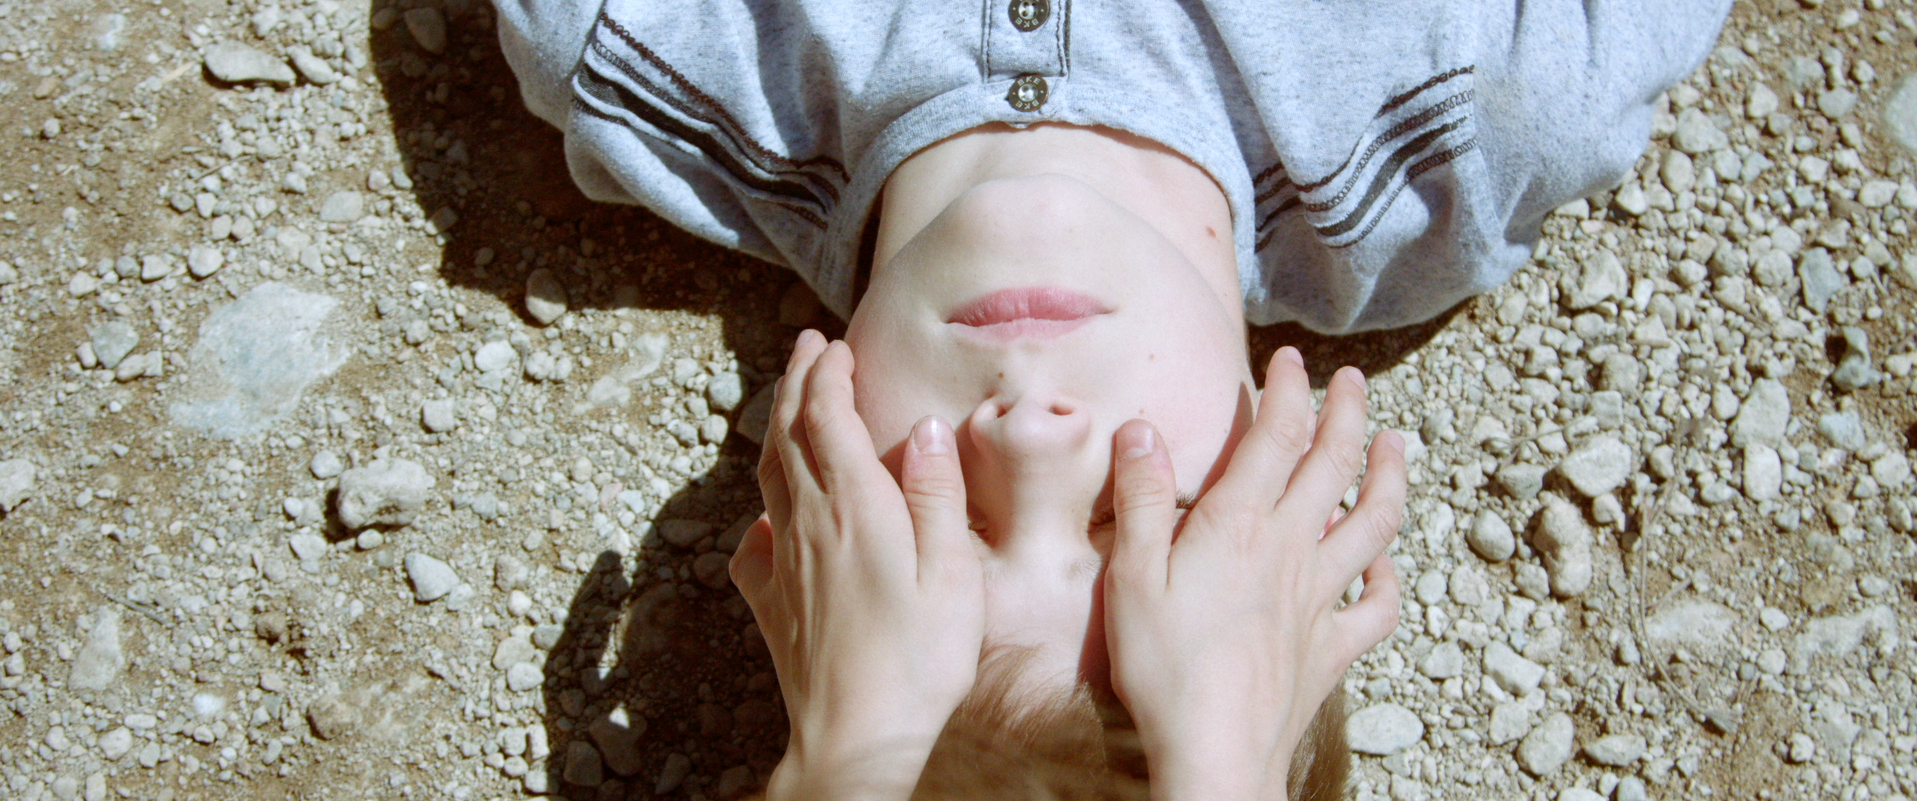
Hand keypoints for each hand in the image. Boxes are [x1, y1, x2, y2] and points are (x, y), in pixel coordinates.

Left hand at [729, 330, 984, 800]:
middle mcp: (809, 524)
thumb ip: (935, 494)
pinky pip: (754, 539)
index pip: (827, 417)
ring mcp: (783, 562)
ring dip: (777, 429)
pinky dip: (762, 509)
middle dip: (796, 383)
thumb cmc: (919, 659)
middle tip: (807, 349)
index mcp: (855, 507)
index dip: (828, 374)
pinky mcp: (771, 602)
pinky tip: (770, 515)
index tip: (836, 346)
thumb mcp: (952, 572)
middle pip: (788, 434)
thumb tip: (923, 428)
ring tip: (790, 404)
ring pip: (768, 476)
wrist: (858, 737)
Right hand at [1101, 347, 1404, 800]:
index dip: (1287, 389)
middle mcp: (1292, 551)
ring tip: (1399, 444)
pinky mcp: (1333, 646)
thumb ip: (1142, 499)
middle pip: (1336, 465)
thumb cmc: (1164, 667)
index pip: (1277, 436)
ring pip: (1373, 523)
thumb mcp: (1131, 575)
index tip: (1288, 359)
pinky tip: (1389, 565)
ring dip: (1390, 477)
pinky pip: (1379, 605)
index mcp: (1241, 526)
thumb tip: (1141, 429)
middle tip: (1353, 380)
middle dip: (1348, 413)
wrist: (1215, 751)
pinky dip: (1391, 577)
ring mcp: (1321, 599)